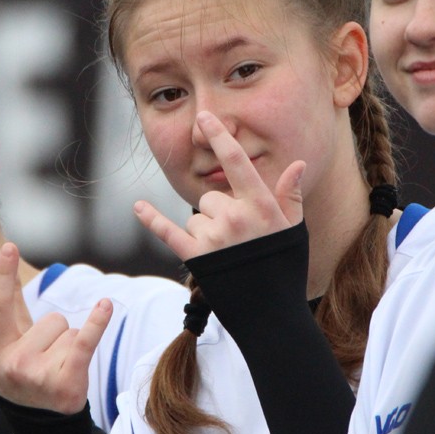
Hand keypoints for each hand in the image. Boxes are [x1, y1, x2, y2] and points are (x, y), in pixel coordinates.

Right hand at [0, 242, 112, 413]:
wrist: (40, 425)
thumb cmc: (20, 380)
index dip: (4, 275)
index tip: (9, 247)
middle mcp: (13, 362)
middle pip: (51, 319)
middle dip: (56, 334)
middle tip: (47, 360)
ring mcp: (38, 374)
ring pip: (70, 331)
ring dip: (71, 346)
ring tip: (59, 369)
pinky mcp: (66, 382)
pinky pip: (85, 341)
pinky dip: (96, 324)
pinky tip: (105, 306)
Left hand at [135, 110, 305, 260]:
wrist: (272, 315)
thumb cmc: (285, 270)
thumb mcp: (293, 230)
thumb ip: (290, 195)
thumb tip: (296, 164)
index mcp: (261, 206)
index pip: (237, 163)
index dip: (220, 138)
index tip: (205, 118)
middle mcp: (236, 217)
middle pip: (212, 197)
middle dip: (220, 213)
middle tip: (238, 239)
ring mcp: (214, 238)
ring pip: (196, 217)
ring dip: (205, 231)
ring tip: (227, 255)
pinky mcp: (196, 258)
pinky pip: (168, 232)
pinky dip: (151, 220)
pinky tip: (138, 207)